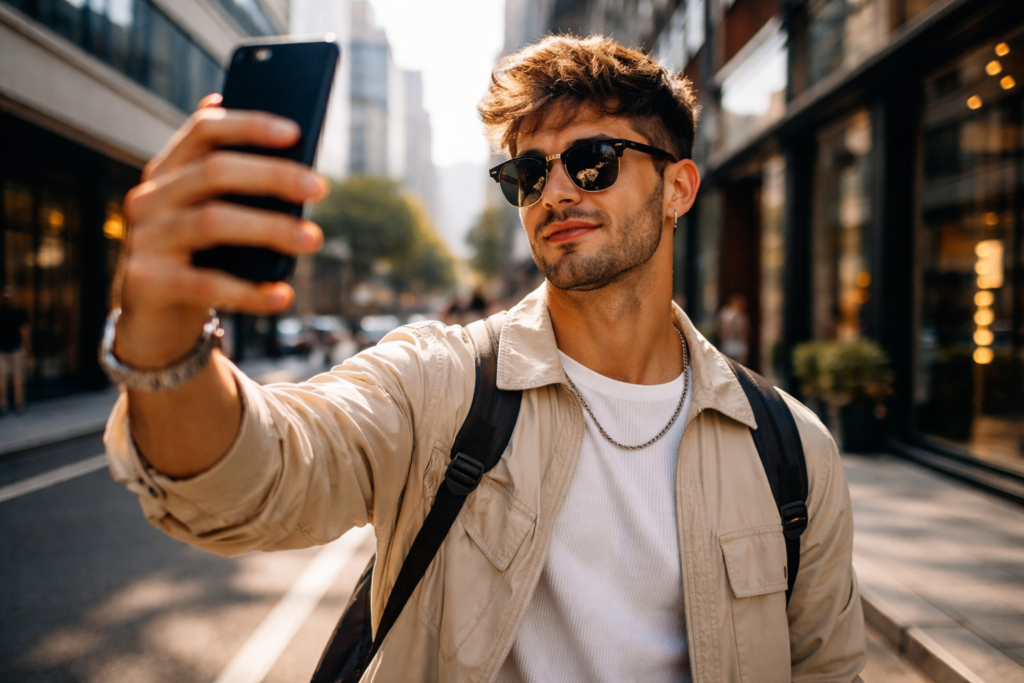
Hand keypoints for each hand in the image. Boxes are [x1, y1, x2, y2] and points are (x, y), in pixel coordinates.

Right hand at [116, 94, 325, 368]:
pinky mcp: (147, 282)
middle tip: (319, 187)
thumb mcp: (212, 219)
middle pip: (213, 171)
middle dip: (272, 175)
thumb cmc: (198, 262)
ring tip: (313, 239)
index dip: (249, 125)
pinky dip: (250, 291)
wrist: (154, 323)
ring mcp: (144, 240)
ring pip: (213, 221)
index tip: (295, 132)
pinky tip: (283, 295)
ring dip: (270, 228)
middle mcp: (149, 199)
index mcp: (166, 173)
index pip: (204, 131)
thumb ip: (236, 190)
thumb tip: (294, 156)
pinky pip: (207, 284)